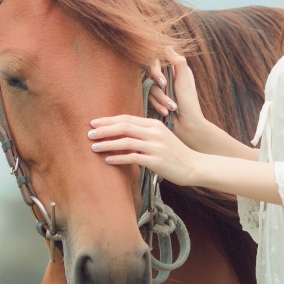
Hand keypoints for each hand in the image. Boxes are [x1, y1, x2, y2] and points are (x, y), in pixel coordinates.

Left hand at [87, 115, 206, 186]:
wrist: (194, 166)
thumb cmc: (175, 153)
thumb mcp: (161, 136)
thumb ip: (144, 132)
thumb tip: (123, 132)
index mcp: (154, 124)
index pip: (127, 118)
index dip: (109, 120)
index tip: (94, 123)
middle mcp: (154, 133)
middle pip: (124, 126)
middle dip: (104, 129)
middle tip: (89, 133)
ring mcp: (156, 146)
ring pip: (126, 141)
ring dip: (108, 143)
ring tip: (93, 146)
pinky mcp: (156, 161)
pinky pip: (133, 158)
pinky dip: (118, 158)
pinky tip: (107, 159)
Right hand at [146, 47, 207, 149]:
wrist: (188, 127)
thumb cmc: (190, 104)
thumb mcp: (185, 82)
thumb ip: (178, 63)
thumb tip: (167, 46)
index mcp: (176, 70)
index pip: (159, 60)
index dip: (156, 69)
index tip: (162, 81)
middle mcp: (168, 77)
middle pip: (151, 75)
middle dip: (159, 88)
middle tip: (164, 94)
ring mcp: (161, 89)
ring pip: (149, 88)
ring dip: (160, 99)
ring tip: (170, 108)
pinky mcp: (155, 100)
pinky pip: (148, 99)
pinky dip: (157, 105)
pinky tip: (165, 112)